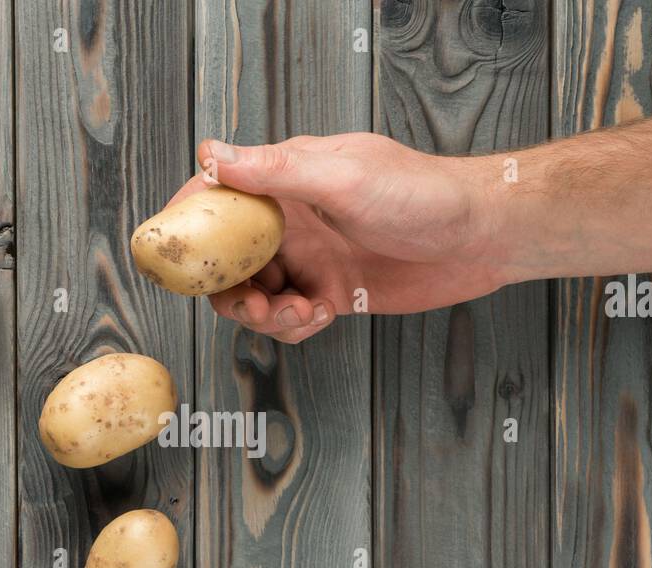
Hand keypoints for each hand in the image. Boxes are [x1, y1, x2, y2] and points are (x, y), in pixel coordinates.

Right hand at [164, 133, 504, 342]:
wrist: (482, 237)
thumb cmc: (423, 195)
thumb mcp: (343, 177)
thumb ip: (275, 170)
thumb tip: (211, 156)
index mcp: (287, 179)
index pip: (217, 194)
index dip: (186, 223)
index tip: (169, 257)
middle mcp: (292, 219)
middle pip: (227, 258)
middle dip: (227, 289)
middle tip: (251, 306)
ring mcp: (311, 257)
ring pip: (255, 295)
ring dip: (262, 314)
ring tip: (295, 314)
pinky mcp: (331, 292)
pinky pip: (289, 318)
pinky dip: (293, 327)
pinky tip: (319, 317)